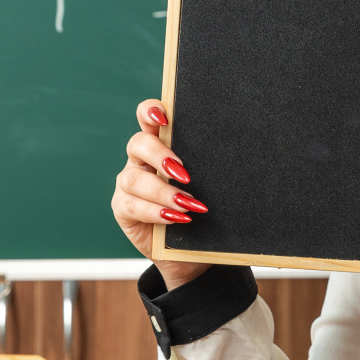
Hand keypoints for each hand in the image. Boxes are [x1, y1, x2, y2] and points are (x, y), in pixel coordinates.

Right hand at [111, 100, 210, 290]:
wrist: (192, 248)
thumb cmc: (202, 208)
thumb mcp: (208, 183)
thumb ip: (208, 166)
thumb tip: (236, 152)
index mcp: (160, 144)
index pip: (147, 117)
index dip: (150, 111)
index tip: (164, 117)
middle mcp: (140, 160)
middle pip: (138, 144)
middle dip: (160, 155)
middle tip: (184, 172)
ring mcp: (128, 184)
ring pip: (133, 179)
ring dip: (163, 191)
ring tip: (188, 204)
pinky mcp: (123, 208)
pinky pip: (132, 206)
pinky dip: (156, 212)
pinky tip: (177, 218)